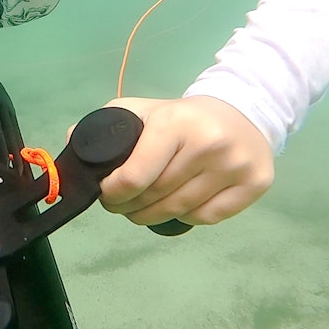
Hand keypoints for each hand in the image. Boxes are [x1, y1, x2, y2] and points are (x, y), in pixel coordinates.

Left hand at [94, 96, 274, 225]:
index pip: (135, 177)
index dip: (113, 194)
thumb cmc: (185, 116)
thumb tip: (73, 141)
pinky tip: (177, 207)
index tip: (106, 194)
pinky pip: (207, 217)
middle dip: (129, 206)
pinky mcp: (255, 184)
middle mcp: (209, 144)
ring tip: (142, 209)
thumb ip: (107, 123)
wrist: (244, 110)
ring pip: (179, 211)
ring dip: (152, 216)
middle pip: (156, 197)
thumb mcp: (145, 110)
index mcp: (176, 123)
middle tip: (121, 204)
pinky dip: (186, 217)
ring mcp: (235, 166)